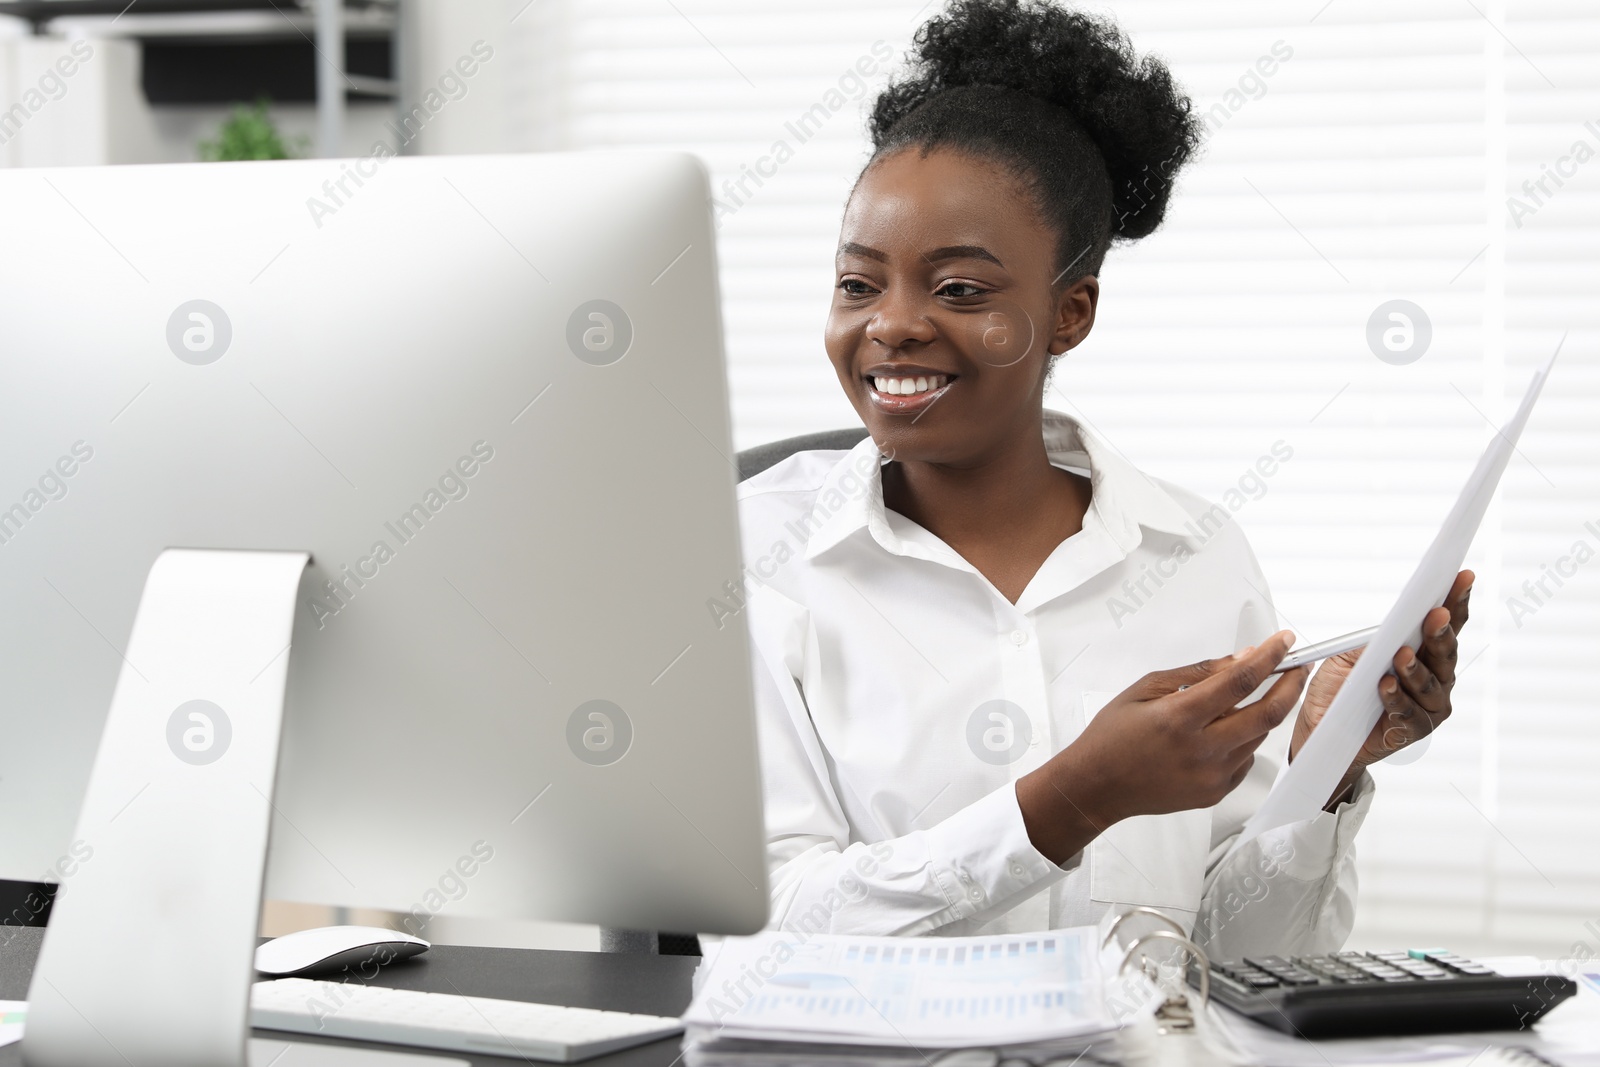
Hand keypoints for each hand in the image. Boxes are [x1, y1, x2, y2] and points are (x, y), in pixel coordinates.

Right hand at [1017, 632, 1307, 862]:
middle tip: (1297, 669)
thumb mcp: (1145, 688)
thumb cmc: (1112, 736)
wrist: (1096, 787)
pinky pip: (1245, 761)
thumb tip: (1241, 660)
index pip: (1240, 681)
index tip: (1283, 642)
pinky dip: (1242, 741)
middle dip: (1291, 686)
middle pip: (1268, 714)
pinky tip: (1218, 735)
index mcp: (1179, 717)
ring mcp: (1211, 776)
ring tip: (1237, 703)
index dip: (1269, 657)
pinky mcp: (1214, 793)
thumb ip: (1197, 673)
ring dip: (1260, 714)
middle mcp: (1201, 749)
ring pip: (1258, 737)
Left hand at [1290, 570, 1473, 807]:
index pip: (1446, 624)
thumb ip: (1375, 639)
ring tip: (1401, 655)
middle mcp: (1435, 678)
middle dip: (1440, 632)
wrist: (1322, 727)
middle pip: (1445, 652)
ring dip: (1416, 668)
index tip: (1463, 577)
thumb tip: (1395, 621)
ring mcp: (1428, 706)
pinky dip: (1396, 699)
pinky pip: (1408, 714)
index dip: (1456, 600)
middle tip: (1436, 614)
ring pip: (1429, 685)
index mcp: (1424, 652)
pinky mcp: (1413, 731)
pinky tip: (1385, 685)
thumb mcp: (1352, 654)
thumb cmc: (1341, 687)